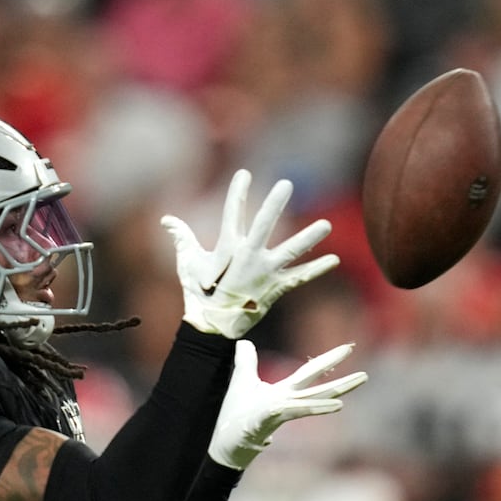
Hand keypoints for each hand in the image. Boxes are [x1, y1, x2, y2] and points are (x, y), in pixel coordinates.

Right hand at [161, 169, 337, 339]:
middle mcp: (248, 257)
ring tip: (327, 225)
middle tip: (286, 184)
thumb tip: (166, 219)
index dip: (237, 192)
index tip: (244, 173)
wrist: (213, 327)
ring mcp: (264, 273)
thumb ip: (181, 237)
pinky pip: (299, 278)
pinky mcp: (276, 289)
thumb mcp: (188, 263)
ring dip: (308, 238)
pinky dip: (316, 269)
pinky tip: (334, 260)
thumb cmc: (199, 293)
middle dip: (274, 205)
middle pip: (263, 225)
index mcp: (227, 248)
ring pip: (290, 252)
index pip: (232, 213)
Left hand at [209, 340, 365, 470]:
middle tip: (365, 375)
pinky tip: (331, 406)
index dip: (328, 360)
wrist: (227, 441)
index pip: (310, 372)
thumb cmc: (237, 413)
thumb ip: (247, 361)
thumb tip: (244, 342)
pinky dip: (312, 407)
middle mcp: (287, 401)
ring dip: (333, 395)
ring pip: (311, 401)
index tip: (349, 348)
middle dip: (340, 380)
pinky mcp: (269, 419)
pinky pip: (293, 411)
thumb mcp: (242, 380)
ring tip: (352, 394)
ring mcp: (281, 411)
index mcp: (284, 391)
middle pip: (317, 387)